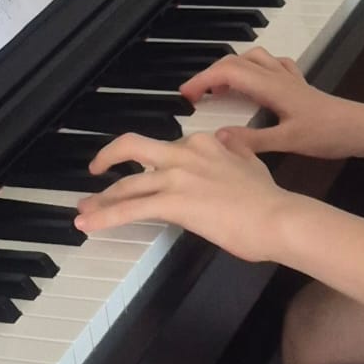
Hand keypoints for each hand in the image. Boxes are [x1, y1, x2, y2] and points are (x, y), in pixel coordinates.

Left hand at [76, 128, 294, 263]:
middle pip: (131, 148)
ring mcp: (176, 177)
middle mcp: (184, 154)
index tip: (142, 171)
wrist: (279, 218)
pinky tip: (88, 225)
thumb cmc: (269, 200)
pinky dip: (103, 217)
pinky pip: (128, 209)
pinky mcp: (172, 203)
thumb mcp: (252, 162)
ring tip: (85, 211)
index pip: (165, 148)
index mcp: (203, 143)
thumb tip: (228, 138)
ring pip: (125, 185)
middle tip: (96, 171)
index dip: (148, 162)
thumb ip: (236, 148)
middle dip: (107, 159)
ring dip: (100, 199)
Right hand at [178, 47, 363, 161]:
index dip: (202, 80)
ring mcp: (290, 79)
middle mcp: (278, 77)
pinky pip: (272, 66)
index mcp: (272, 87)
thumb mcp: (289, 141)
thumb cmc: (331, 134)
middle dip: (210, 74)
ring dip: (232, 67)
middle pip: (236, 61)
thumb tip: (218, 137)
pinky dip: (255, 69)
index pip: (228, 72)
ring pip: (254, 59)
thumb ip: (253, 141)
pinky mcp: (299, 87)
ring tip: (219, 88)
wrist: (363, 128)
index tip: (185, 96)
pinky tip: (254, 84)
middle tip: (194, 95)